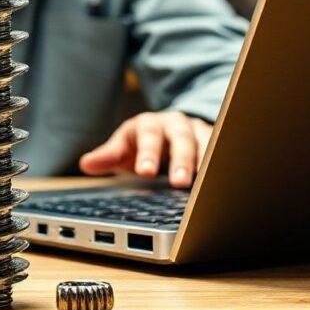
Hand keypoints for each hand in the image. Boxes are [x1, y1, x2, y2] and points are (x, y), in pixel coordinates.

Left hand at [78, 111, 212, 187]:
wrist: (167, 132)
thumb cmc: (141, 143)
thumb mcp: (124, 147)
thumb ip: (108, 156)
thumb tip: (86, 164)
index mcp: (149, 123)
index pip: (148, 136)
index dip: (147, 153)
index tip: (144, 171)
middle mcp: (175, 124)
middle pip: (180, 138)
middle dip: (181, 161)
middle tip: (179, 183)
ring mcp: (197, 131)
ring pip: (206, 143)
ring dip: (206, 163)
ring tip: (206, 185)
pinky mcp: (214, 142)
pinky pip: (222, 152)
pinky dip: (222, 165)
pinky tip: (223, 182)